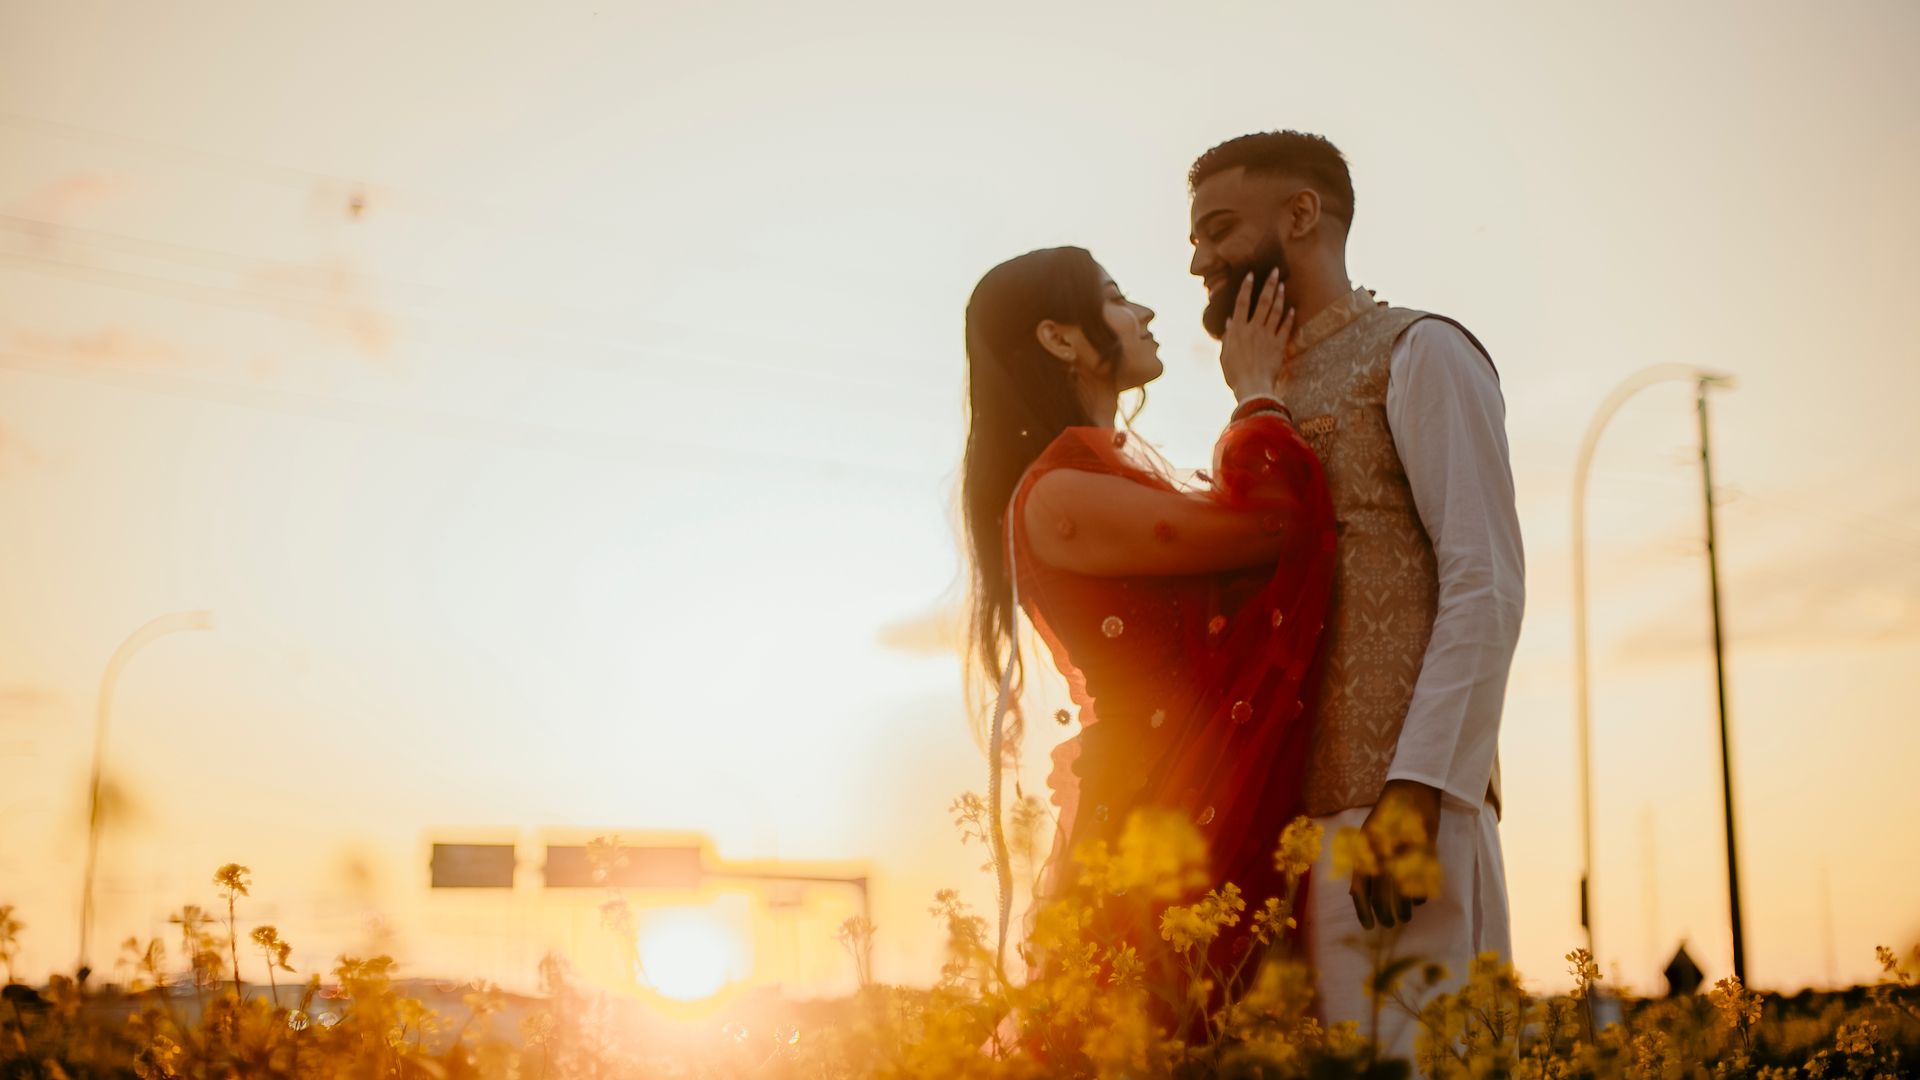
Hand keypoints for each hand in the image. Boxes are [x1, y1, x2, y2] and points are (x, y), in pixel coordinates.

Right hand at [1219, 271, 1295, 402]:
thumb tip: (1229, 322)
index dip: (1246, 287)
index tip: (1251, 274)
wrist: (1252, 387)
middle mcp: (1253, 329)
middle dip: (1269, 284)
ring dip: (1280, 296)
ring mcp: (1267, 336)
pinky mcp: (1278, 345)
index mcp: (1237, 330)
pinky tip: (1292, 309)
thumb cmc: (1234, 374)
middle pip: (1262, 301)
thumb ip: (1227, 337)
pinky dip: (1289, 317)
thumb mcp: (1224, 356)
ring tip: (1283, 285)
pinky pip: (1285, 327)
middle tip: (1275, 271)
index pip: (1242, 303)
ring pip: (1275, 311)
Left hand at [1347, 779, 1441, 930]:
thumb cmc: (1386, 817)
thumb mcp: (1366, 838)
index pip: (1359, 889)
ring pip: (1403, 894)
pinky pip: (1422, 883)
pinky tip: (1419, 901)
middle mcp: (1382, 854)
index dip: (1363, 911)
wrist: (1411, 792)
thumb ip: (1361, 864)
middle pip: (1382, 897)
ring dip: (1405, 910)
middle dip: (1386, 915)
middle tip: (1390, 923)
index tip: (1369, 926)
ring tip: (1406, 917)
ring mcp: (1404, 854)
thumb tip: (1355, 894)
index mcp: (1365, 850)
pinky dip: (1420, 896)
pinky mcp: (1426, 853)